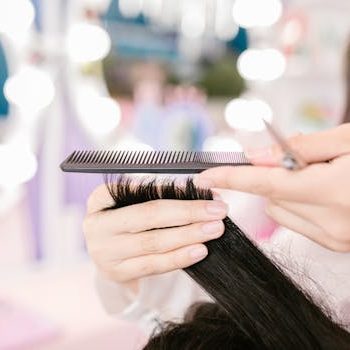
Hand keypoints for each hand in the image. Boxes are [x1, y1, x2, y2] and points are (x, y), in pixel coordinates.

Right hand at [83, 185, 226, 289]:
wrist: (106, 248)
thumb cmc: (123, 216)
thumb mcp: (130, 198)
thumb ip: (159, 192)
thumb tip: (197, 188)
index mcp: (99, 200)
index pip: (142, 193)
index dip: (176, 193)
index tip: (205, 191)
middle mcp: (98, 227)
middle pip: (150, 218)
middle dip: (188, 213)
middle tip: (218, 211)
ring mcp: (106, 254)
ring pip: (154, 244)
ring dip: (188, 236)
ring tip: (214, 229)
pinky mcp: (119, 273)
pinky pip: (154, 266)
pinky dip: (179, 258)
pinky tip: (200, 250)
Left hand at [195, 124, 349, 251]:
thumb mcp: (347, 139)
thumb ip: (299, 147)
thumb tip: (256, 156)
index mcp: (333, 190)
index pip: (264, 182)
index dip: (230, 178)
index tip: (204, 178)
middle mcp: (331, 221)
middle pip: (270, 197)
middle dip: (276, 176)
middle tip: (306, 163)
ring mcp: (335, 237)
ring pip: (280, 211)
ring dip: (287, 192)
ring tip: (320, 179)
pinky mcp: (336, 244)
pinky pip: (296, 222)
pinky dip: (299, 205)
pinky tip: (325, 195)